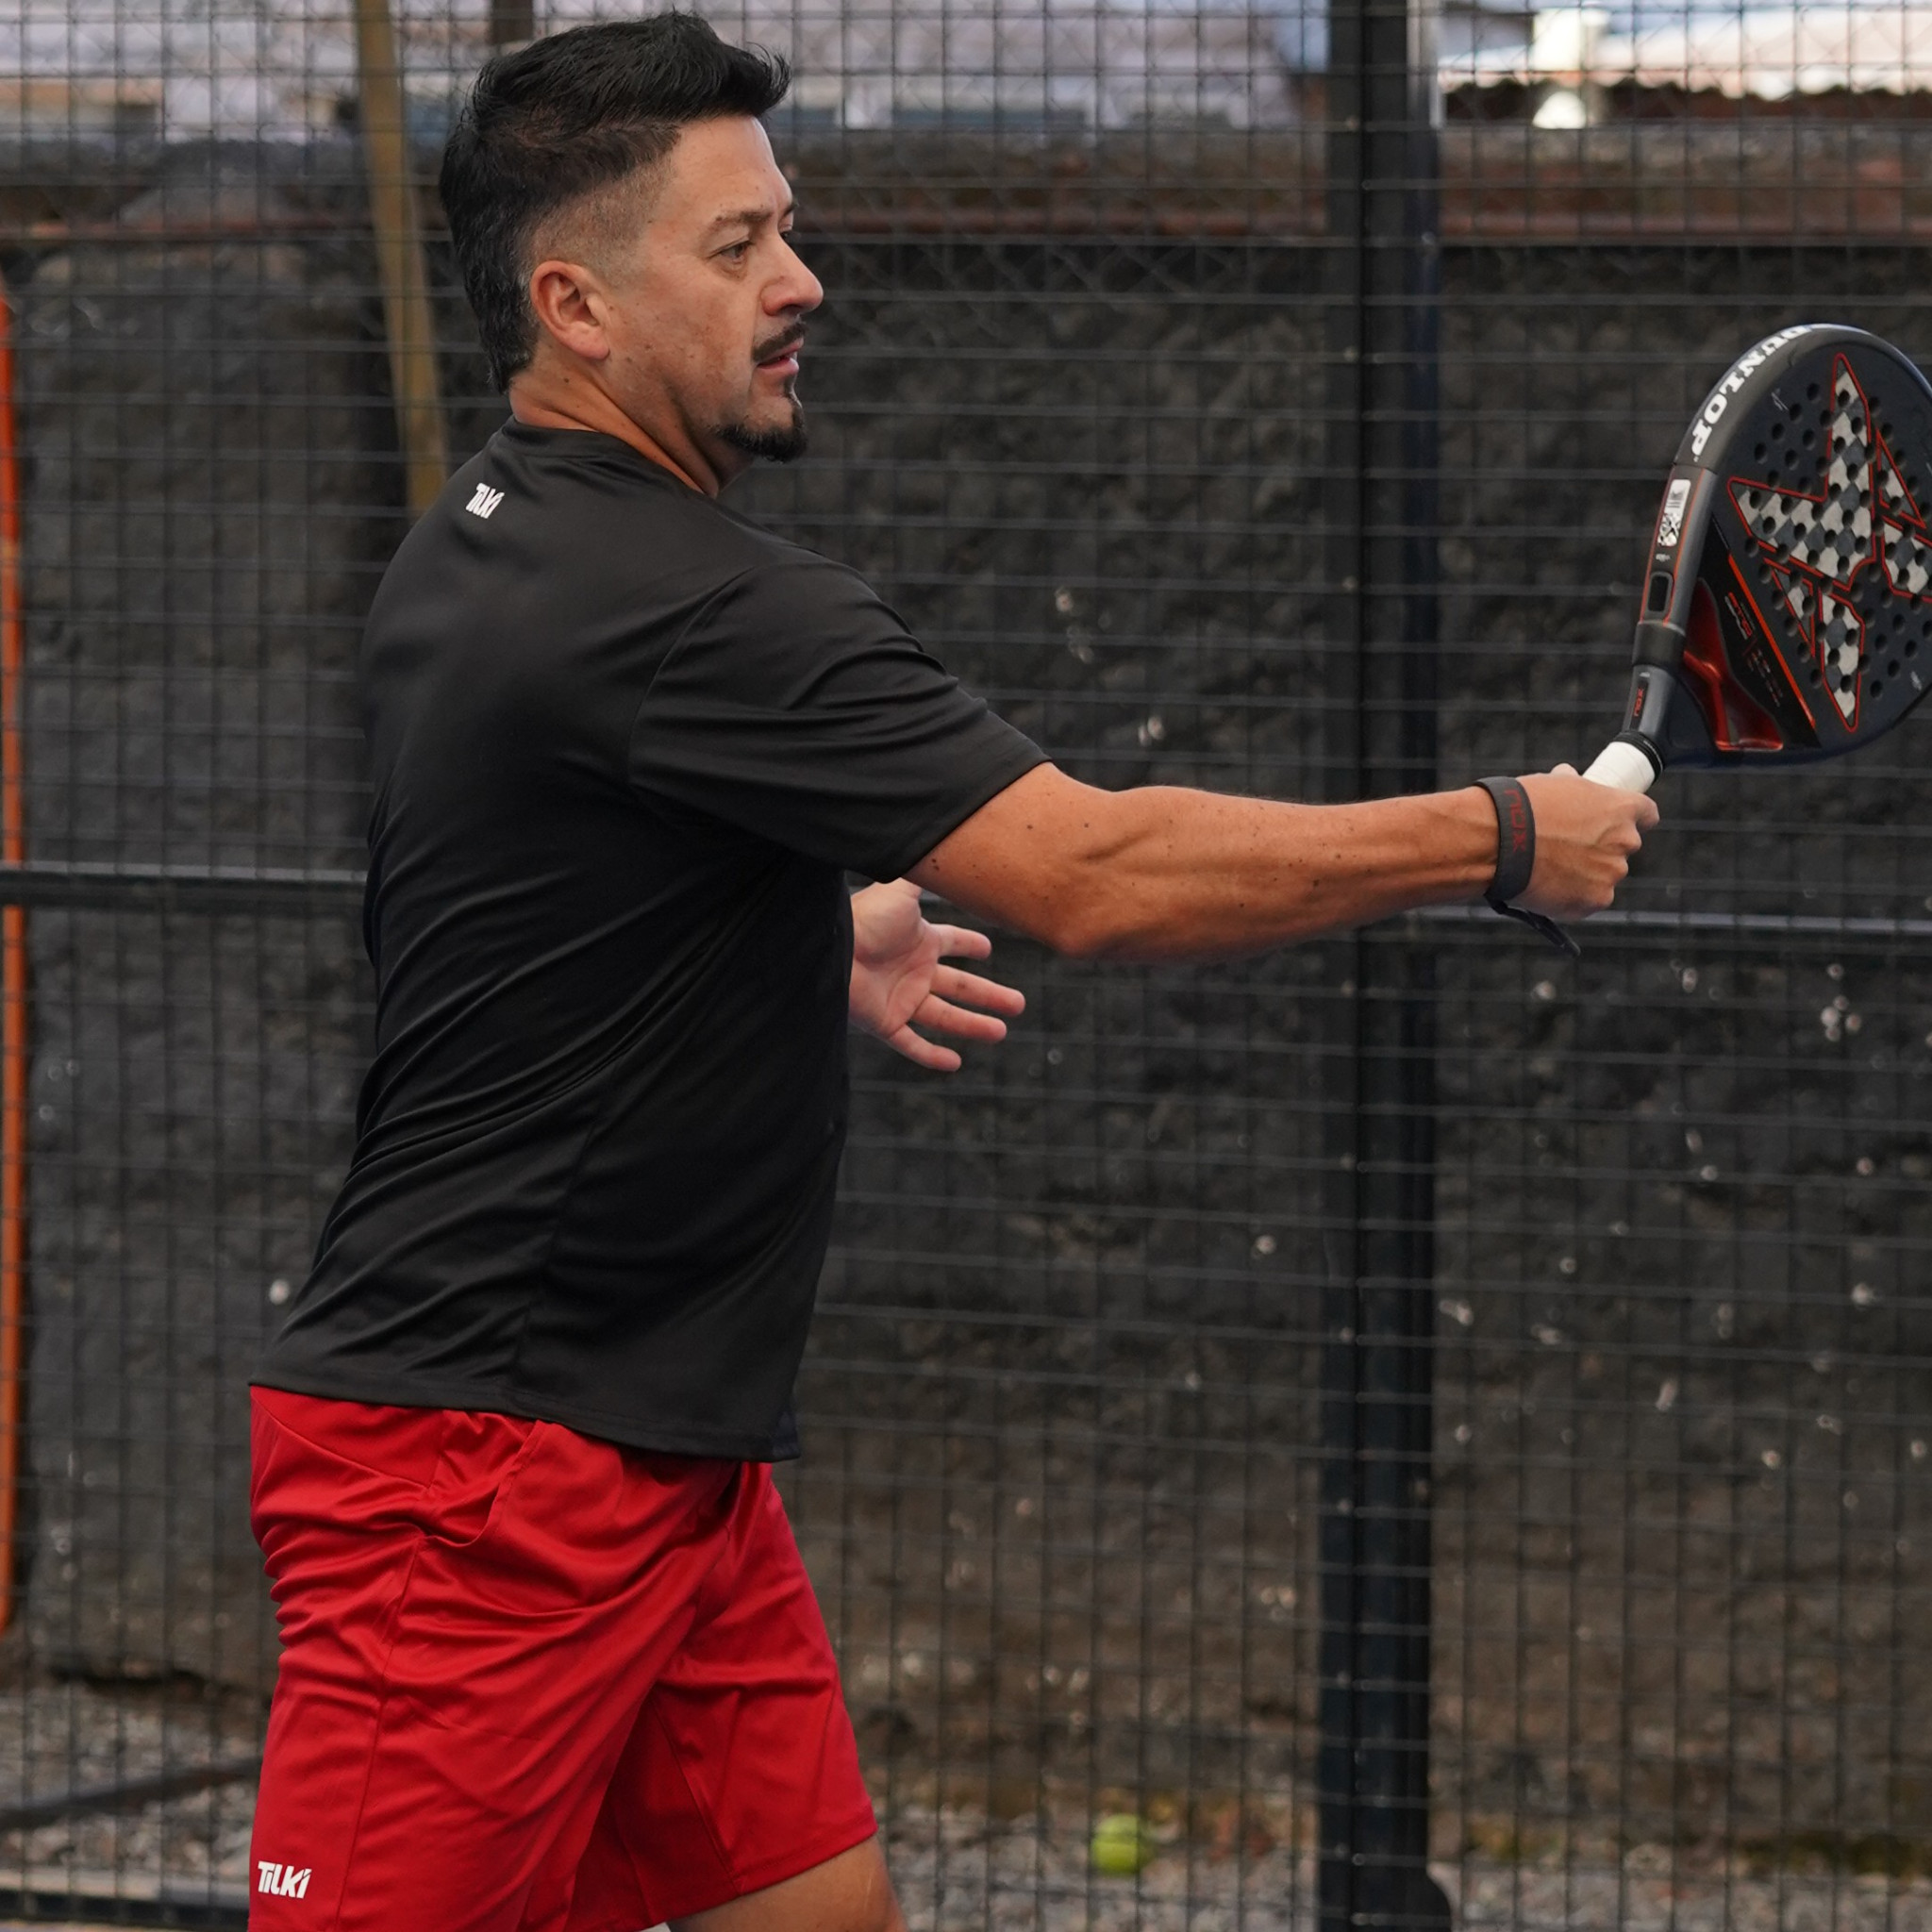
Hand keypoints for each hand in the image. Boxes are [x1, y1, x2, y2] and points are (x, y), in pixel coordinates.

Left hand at [848, 878, 1025, 1071]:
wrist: (834, 947)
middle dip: (990, 996)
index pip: (953, 943)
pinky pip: (911, 1043)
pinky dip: (931, 1056)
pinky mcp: (884, 1022)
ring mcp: (900, 998)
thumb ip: (926, 876)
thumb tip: (950, 848)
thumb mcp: (903, 890)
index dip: (971, 945)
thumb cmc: (866, 917)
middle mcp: (913, 970)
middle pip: (960, 987)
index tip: (988, 949)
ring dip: (972, 1026)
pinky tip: (955, 1064)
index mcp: (920, 940)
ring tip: (1001, 1032)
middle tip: (1019, 1004)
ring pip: (944, 1018)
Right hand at [1515, 764, 1660, 919]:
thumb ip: (1574, 784)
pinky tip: (1548, 885)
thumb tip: (1568, 777)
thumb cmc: (1523, 807)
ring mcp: (1611, 873)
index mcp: (1622, 807)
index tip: (1615, 823)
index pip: (1647, 814)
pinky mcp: (1595, 900)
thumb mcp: (1554, 782)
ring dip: (1586, 874)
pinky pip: (1589, 900)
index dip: (1631, 819)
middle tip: (1569, 848)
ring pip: (1604, 875)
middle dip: (1601, 848)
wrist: (1499, 841)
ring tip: (1550, 868)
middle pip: (1623, 848)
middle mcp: (1625, 841)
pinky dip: (1573, 896)